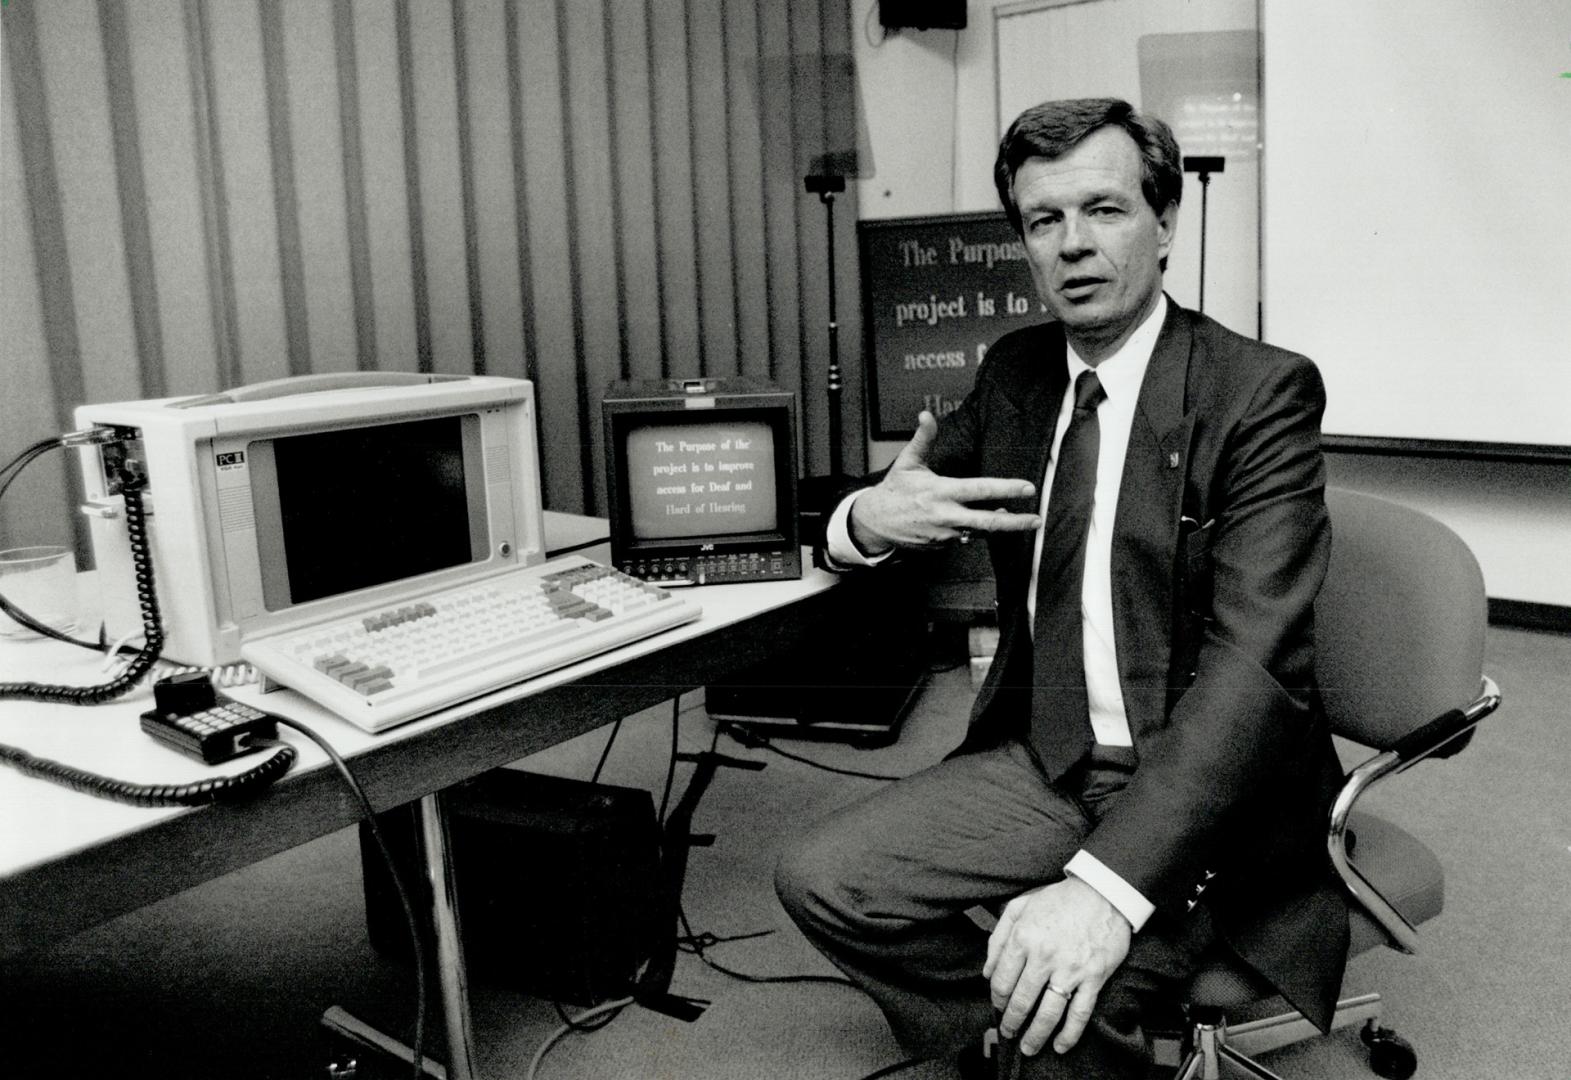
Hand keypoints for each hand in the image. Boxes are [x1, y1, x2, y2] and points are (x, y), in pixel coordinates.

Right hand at [849, 411, 1040, 553]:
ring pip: (980, 532)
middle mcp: (946, 515)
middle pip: (989, 522)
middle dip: (1016, 522)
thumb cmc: (894, 490)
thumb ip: (923, 439)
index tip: (1027, 488)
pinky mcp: (942, 546)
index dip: (1007, 489)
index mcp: (941, 491)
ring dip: (998, 526)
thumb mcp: (908, 462)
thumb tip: (926, 415)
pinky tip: (979, 523)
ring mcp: (945, 534)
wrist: (874, 523)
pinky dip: (975, 531)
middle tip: (1037, 520)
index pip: (981, 490)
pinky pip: (966, 538)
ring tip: (1016, 519)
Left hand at [983, 876, 1131, 1056]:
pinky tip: (1061, 1046)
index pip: (1002, 980)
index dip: (997, 998)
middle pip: (1022, 1001)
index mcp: (1023, 937)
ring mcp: (1070, 969)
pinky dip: (1070, 1034)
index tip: (998, 1006)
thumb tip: (986, 971)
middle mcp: (1044, 956)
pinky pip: (1080, 1013)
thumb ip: (998, 937)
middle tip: (1007, 1032)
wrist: (1104, 893)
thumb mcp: (1020, 906)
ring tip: (1028, 1047)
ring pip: (1048, 1013)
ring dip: (1035, 1035)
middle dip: (1011, 1022)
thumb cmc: (1060, 899)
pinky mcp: (1094, 977)